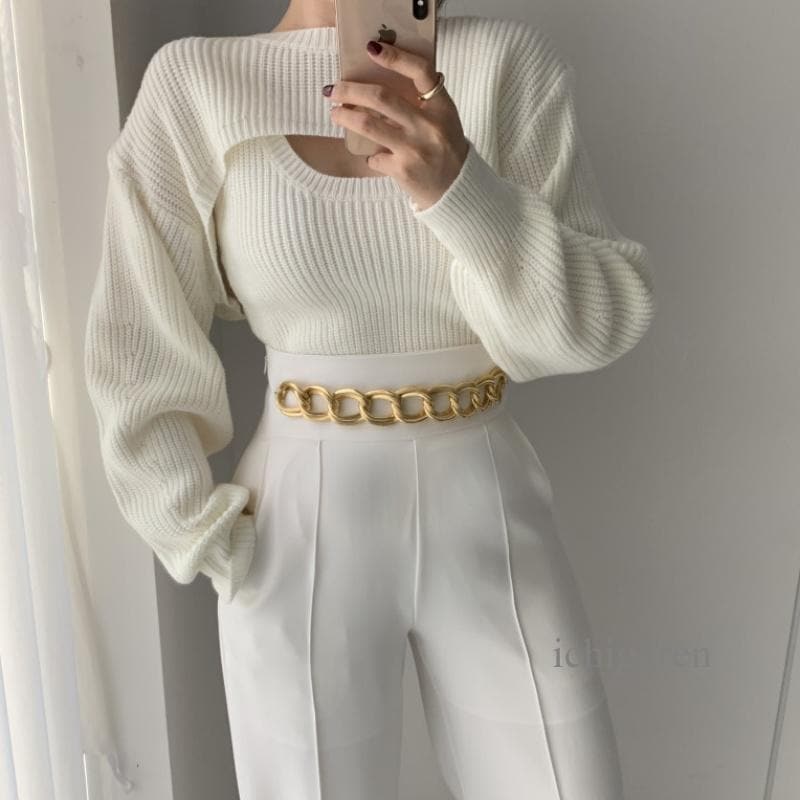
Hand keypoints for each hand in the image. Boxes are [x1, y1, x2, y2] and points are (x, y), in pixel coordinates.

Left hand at [323, 39, 469, 211]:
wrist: (457, 189)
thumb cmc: (446, 149)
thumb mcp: (444, 119)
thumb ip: (423, 100)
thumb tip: (387, 75)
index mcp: (441, 108)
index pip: (420, 72)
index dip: (395, 57)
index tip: (372, 48)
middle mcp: (428, 126)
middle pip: (381, 98)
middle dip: (351, 91)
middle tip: (335, 90)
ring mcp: (414, 149)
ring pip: (369, 125)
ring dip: (345, 117)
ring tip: (336, 113)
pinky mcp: (402, 170)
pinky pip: (374, 157)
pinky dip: (370, 155)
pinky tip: (372, 156)